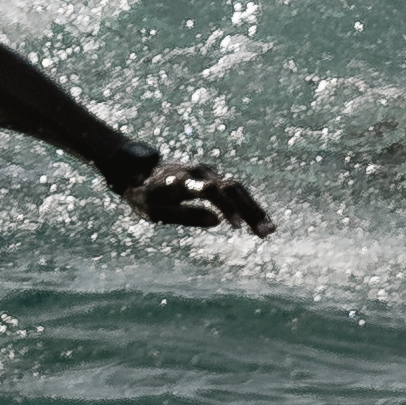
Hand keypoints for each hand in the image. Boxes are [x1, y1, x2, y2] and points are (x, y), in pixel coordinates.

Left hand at [118, 159, 271, 235]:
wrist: (137, 171)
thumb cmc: (145, 195)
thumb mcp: (155, 210)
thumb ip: (184, 215)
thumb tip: (216, 221)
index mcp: (182, 179)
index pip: (210, 190)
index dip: (225, 206)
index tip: (235, 226)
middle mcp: (199, 172)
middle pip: (231, 188)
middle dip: (249, 210)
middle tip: (264, 233)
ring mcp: (208, 173)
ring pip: (237, 190)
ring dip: (254, 209)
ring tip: (268, 231)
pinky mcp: (213, 178)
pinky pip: (235, 192)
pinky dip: (248, 206)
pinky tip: (261, 223)